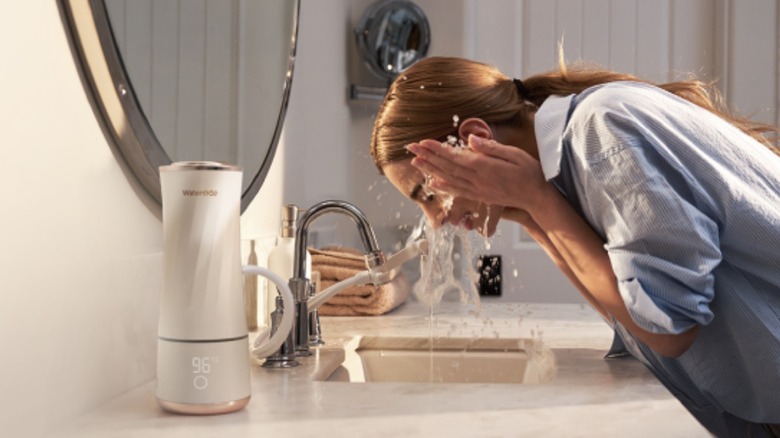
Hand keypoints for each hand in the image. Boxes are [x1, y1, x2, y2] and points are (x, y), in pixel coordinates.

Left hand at [406, 135, 549, 212]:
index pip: (455, 156)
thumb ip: (491, 148)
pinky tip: (432, 183)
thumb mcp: (514, 154)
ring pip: (449, 179)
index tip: (423, 142)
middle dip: (428, 157)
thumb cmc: (529, 172)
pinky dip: (443, 187)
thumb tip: (471, 140)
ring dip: (431, 170)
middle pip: (447, 167)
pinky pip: (458, 191)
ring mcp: (478, 190)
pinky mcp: (480, 196)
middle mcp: (478, 180)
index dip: (437, 149)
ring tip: (415, 163)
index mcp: (485, 167)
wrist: (537, 197)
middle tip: (411, 148)